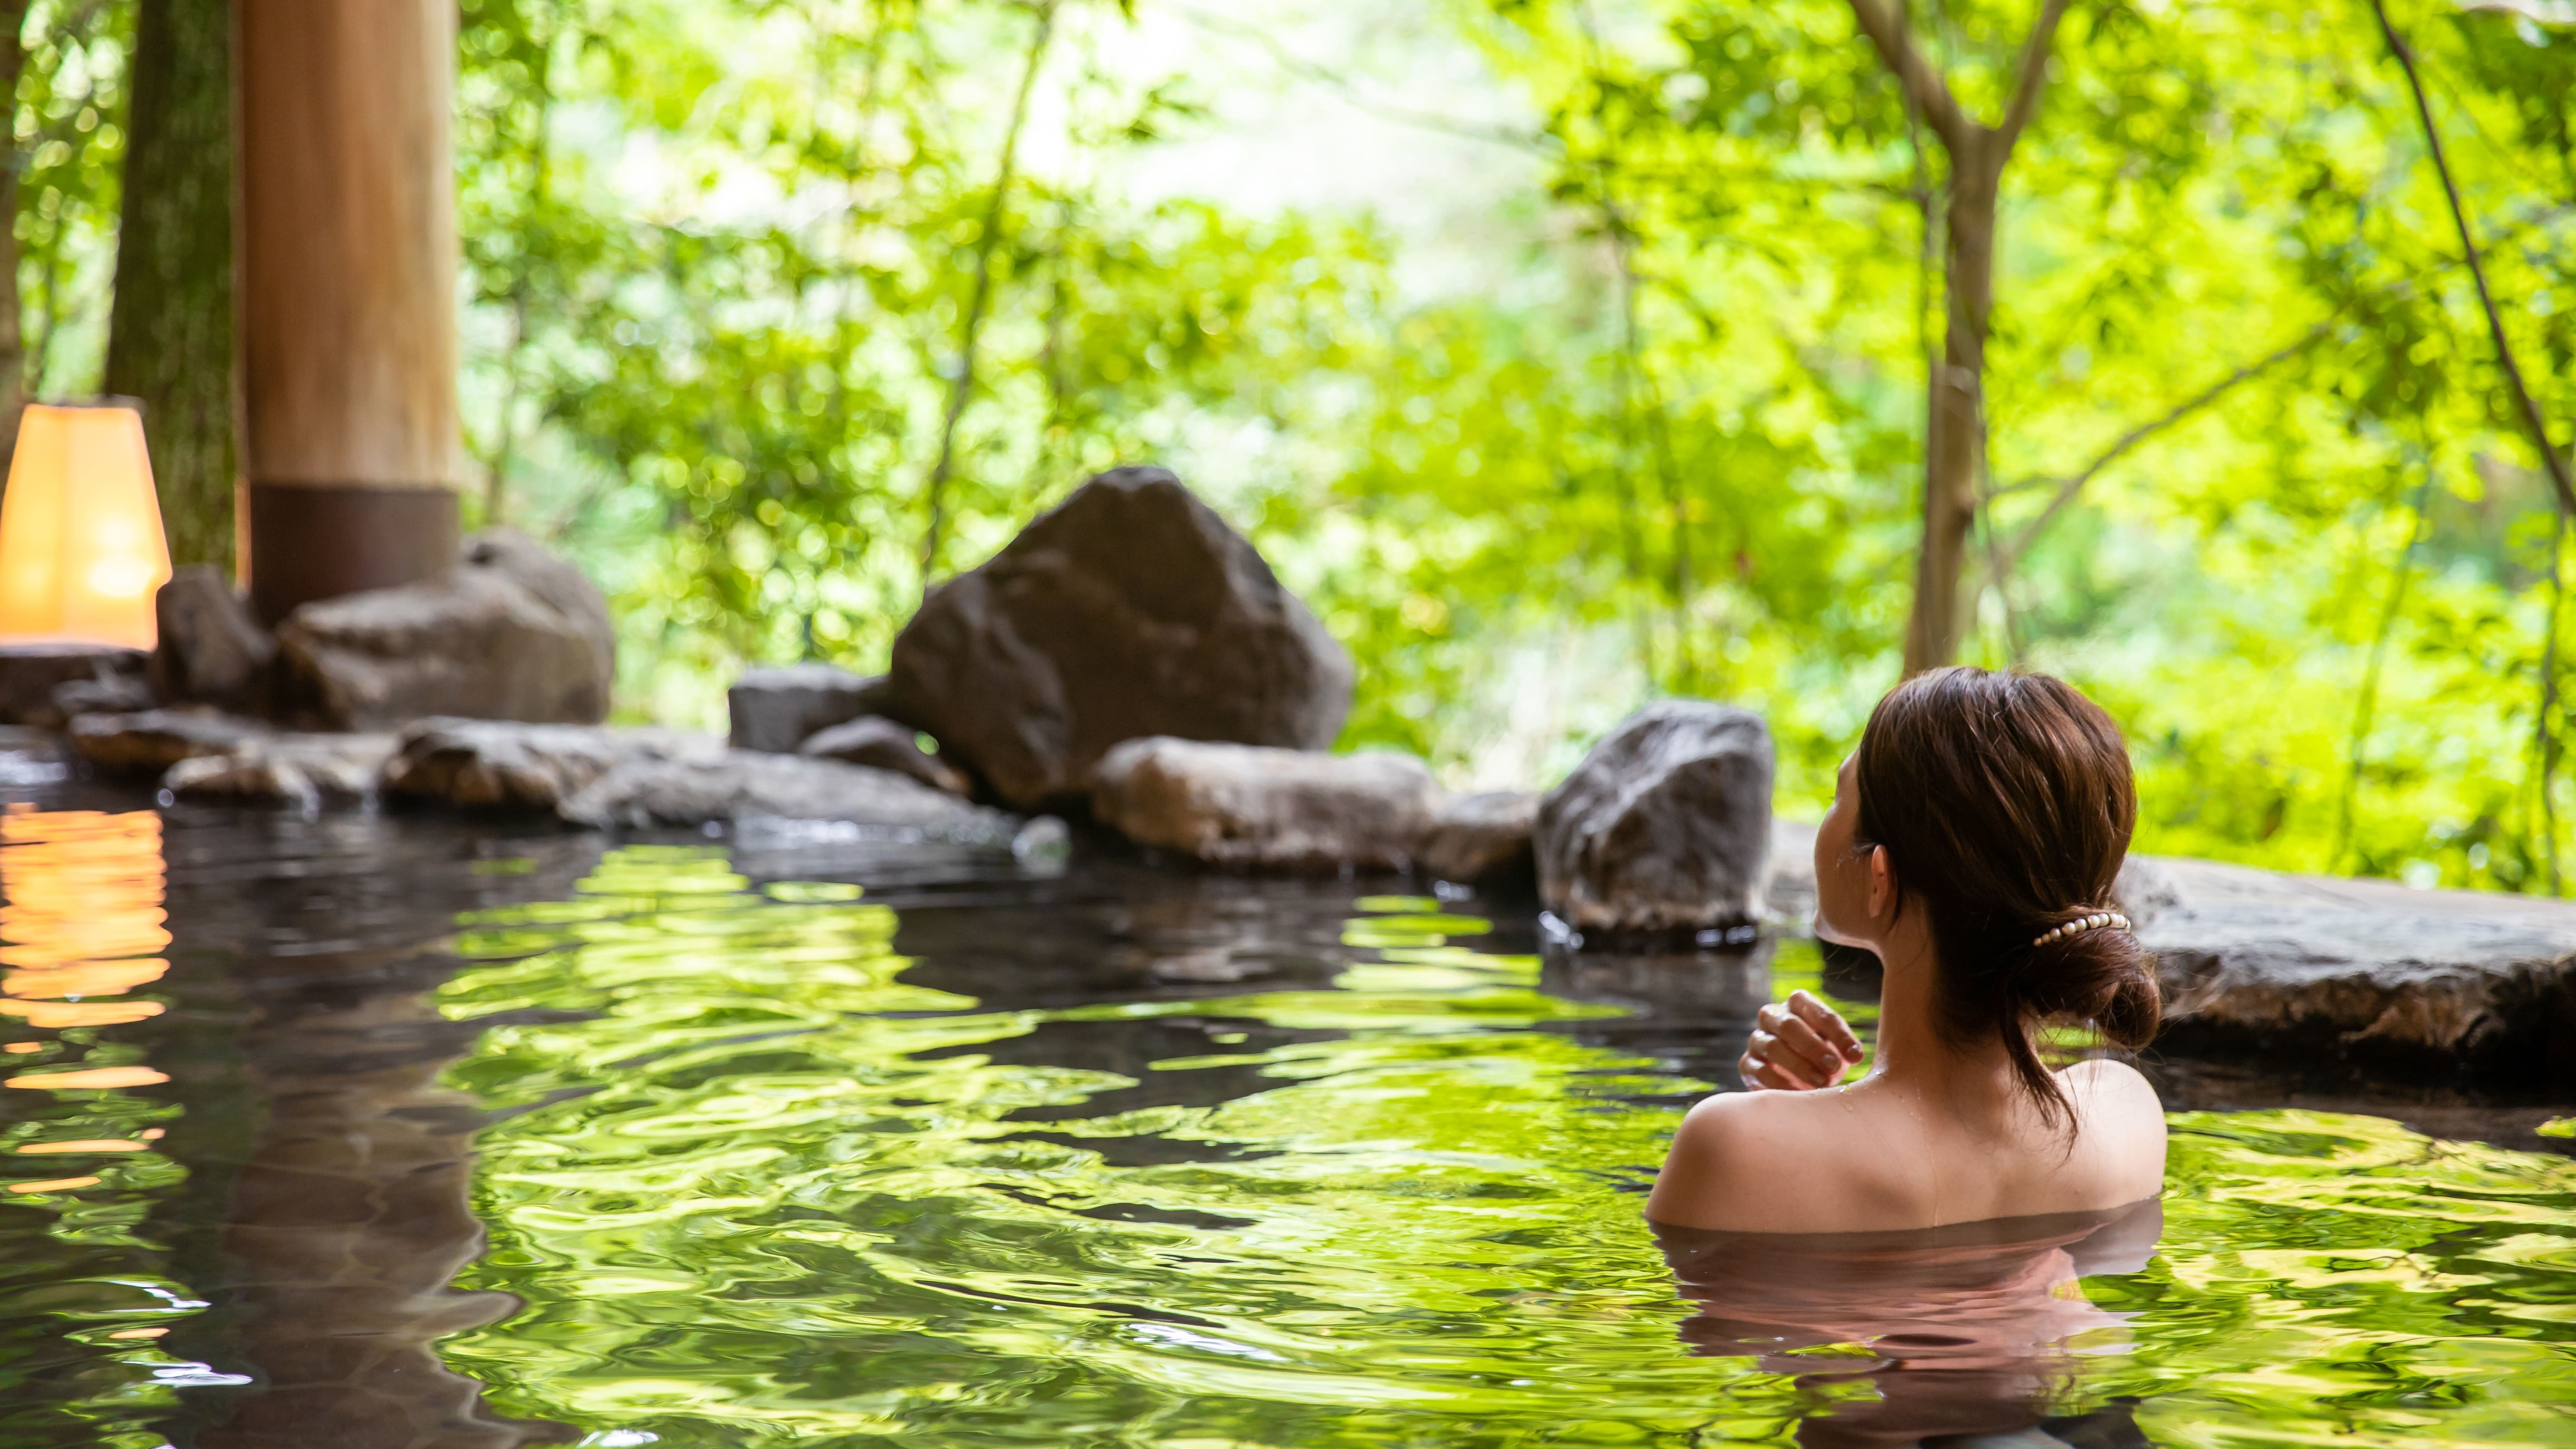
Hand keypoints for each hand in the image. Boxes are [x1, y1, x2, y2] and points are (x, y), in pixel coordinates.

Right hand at [1739, 990, 1863, 1090]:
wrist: (1793, 1073)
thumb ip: (1844, 1046)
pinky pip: (1760, 1071)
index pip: (1816, 1011)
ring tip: (1822, 1083)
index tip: (1856, 1057)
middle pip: (1789, 1025)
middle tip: (1834, 1067)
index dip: (1838, 1033)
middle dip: (1814, 1047)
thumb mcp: (1835, 1044)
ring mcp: (1757, 1039)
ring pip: (1773, 1047)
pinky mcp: (1747, 1064)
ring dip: (1800, 1066)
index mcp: (1797, 1003)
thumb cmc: (1821, 1053)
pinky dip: (1781, 1083)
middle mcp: (1772, 1016)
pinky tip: (1800, 1093)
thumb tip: (1854, 1055)